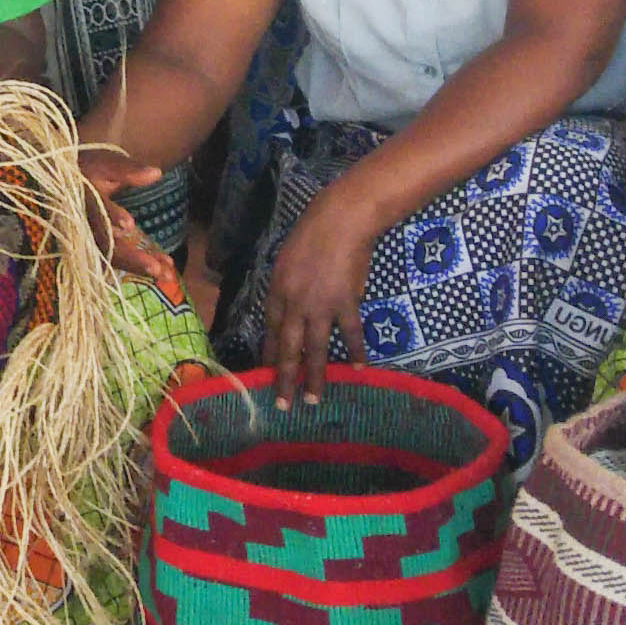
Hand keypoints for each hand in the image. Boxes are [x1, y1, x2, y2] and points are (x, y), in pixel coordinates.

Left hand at [257, 162, 407, 403]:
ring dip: (314, 377)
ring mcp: (320, 306)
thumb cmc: (312, 234)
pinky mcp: (346, 303)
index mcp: (277, 291)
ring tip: (314, 400)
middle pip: (287, 348)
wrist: (340, 221)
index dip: (269, 354)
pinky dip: (356, 352)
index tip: (266, 374)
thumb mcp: (286, 260)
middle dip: (283, 378)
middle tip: (281, 404)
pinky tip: (359, 369)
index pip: (269, 331)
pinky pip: (350, 334)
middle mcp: (294, 304)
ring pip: (315, 349)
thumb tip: (287, 309)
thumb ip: (286, 287)